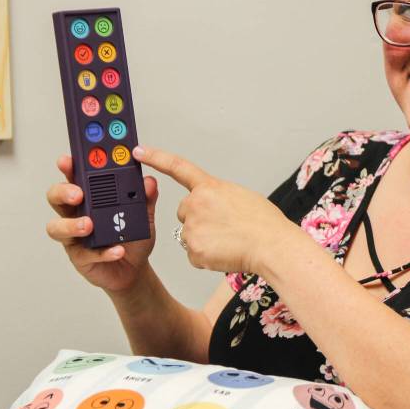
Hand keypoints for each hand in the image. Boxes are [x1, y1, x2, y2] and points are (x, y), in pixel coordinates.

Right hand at [45, 154, 158, 293]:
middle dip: (64, 191)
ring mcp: (74, 236)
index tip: (69, 159)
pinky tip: (116, 250)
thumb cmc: (131, 236)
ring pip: (57, 227)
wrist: (134, 268)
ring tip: (89, 225)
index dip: (69, 166)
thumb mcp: (144, 214)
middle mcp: (76, 213)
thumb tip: (149, 181)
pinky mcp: (80, 257)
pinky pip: (84, 254)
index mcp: (89, 196)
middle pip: (56, 197)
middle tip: (78, 193)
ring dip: (72, 224)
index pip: (74, 176)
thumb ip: (146, 197)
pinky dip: (102, 252)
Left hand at [132, 145, 293, 275]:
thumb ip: (220, 198)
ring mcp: (192, 227)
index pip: (177, 167)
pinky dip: (207, 257)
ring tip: (228, 241)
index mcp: (210, 187)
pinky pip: (195, 254)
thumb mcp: (242, 197)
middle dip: (198, 219)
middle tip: (223, 227)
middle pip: (185, 211)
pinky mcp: (193, 250)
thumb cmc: (264, 223)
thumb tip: (215, 208)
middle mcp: (196, 203)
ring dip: (204, 239)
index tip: (138, 151)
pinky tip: (224, 253)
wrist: (271, 245)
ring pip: (190, 234)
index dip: (156, 157)